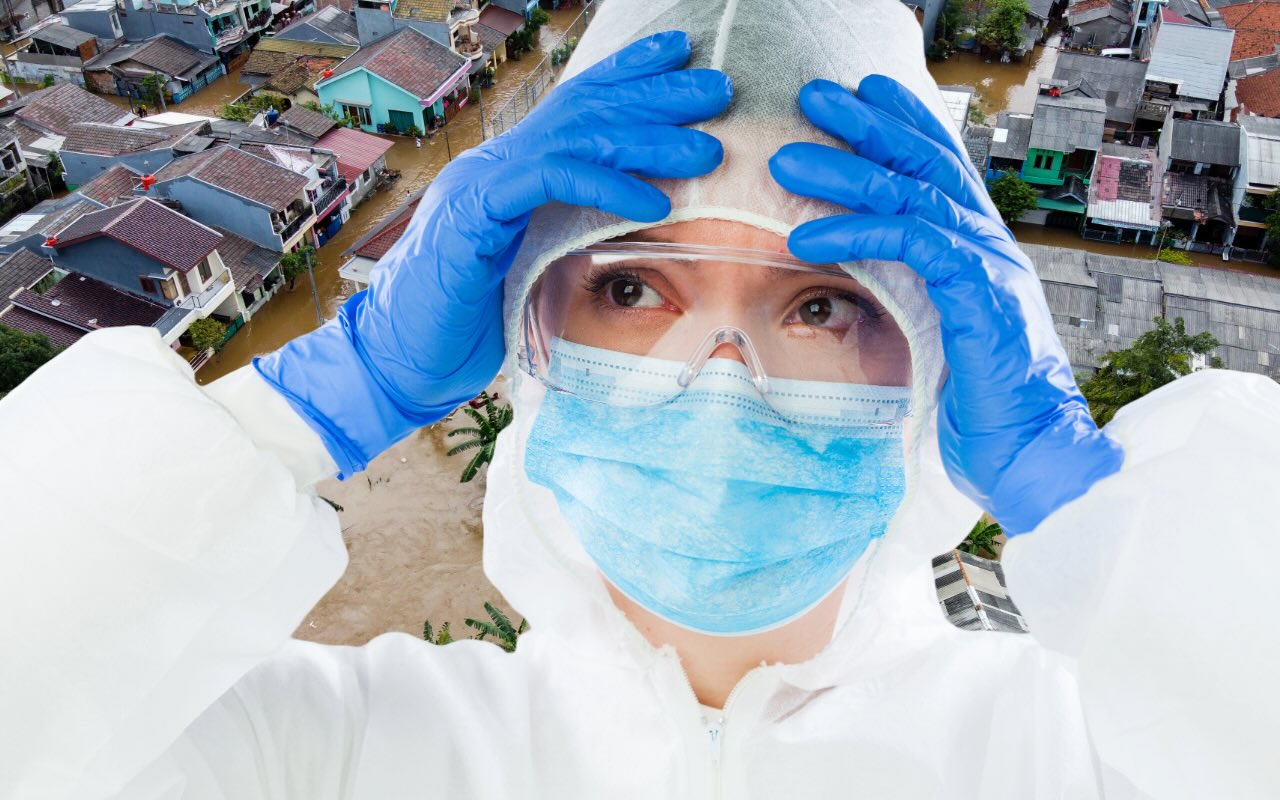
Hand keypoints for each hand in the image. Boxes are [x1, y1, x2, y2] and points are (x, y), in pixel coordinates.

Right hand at [256, 31, 732, 475]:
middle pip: (584, 109)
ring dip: (646, 137)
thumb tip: (636, 230)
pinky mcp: (473, 218)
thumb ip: (570, 237)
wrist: (400, 359)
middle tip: (721, 87)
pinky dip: (606, 186)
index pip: (577, 107)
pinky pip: (549, 184)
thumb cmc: (469, 322)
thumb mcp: (531, 270)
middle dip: (655, 93)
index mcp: (513, 171)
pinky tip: (654, 200)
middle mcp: (496, 165)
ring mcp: (481, 185)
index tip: (682, 55)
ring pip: (573, 137)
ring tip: (707, 149)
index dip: (630, 74)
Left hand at [768, 76, 1121, 534]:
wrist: (1029, 453)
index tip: (860, 91)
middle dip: (867, 123)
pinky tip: (806, 234)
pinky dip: (856, 231)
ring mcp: (988, 265)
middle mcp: (986, 244)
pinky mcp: (979, 295)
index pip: (938, 167)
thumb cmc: (979, 404)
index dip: (902, 122)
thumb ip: (911, 294)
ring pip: (912, 194)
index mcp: (976, 248)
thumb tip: (856, 278)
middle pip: (924, 163)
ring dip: (843, 172)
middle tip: (812, 94)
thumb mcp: (936, 335)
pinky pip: (913, 243)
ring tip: (783, 161)